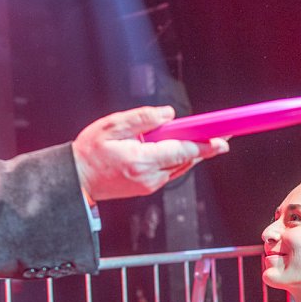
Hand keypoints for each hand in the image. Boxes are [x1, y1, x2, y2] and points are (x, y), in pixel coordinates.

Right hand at [73, 106, 228, 201]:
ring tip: (204, 139)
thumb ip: (142, 118)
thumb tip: (167, 114)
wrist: (77, 181)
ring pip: (180, 167)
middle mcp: (149, 177)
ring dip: (191, 153)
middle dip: (205, 148)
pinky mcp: (147, 187)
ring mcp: (149, 185)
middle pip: (186, 161)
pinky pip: (170, 171)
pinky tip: (179, 148)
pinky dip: (178, 159)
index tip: (222, 140)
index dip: (204, 145)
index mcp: (141, 161)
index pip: (181, 152)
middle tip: (224, 137)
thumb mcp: (111, 126)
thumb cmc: (90, 153)